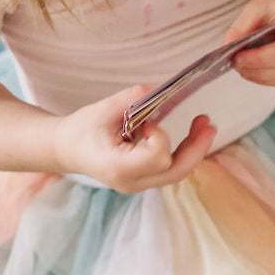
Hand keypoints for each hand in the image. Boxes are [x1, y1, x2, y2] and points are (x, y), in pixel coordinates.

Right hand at [51, 86, 215, 193]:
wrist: (65, 150)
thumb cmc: (80, 130)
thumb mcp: (101, 109)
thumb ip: (130, 99)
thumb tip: (157, 89)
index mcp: (118, 167)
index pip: (157, 158)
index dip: (161, 137)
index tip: (147, 120)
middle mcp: (131, 182)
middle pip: (175, 172)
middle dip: (197, 148)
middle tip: (209, 124)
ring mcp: (138, 185)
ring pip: (176, 173)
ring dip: (194, 149)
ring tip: (205, 124)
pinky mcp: (143, 180)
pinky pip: (169, 170)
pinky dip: (183, 152)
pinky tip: (191, 134)